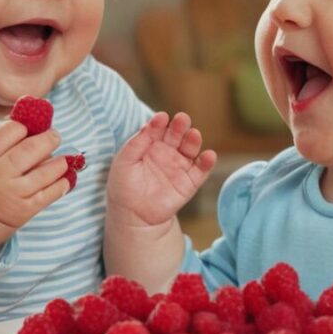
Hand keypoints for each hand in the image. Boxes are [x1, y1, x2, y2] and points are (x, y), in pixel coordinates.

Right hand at [0, 120, 70, 248]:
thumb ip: (8, 135)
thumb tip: (39, 114)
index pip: (11, 130)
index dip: (26, 126)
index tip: (32, 126)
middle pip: (30, 150)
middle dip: (49, 139)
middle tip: (55, 136)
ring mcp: (13, 193)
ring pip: (45, 173)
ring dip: (60, 162)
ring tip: (63, 159)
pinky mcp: (25, 209)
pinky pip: (52, 193)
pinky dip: (63, 182)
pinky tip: (64, 176)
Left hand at [106, 112, 216, 228]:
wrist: (133, 215)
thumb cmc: (124, 186)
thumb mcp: (124, 161)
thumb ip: (136, 142)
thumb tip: (150, 123)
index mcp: (151, 144)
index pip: (158, 128)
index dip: (160, 122)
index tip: (161, 118)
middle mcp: (168, 152)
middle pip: (177, 134)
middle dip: (180, 126)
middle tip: (182, 119)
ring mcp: (179, 166)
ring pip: (190, 148)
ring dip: (193, 140)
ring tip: (193, 135)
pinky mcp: (190, 182)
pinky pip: (201, 170)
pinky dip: (207, 162)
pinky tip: (208, 155)